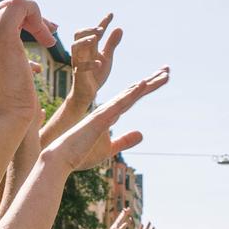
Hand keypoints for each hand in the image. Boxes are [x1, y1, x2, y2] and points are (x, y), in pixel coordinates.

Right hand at [0, 0, 54, 124]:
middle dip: (29, 15)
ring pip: (16, 5)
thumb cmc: (5, 97)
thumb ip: (3, 38)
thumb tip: (30, 19)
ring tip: (49, 41)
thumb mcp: (0, 63)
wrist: (3, 118)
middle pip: (2, 4)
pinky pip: (22, 7)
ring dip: (38, 21)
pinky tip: (48, 39)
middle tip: (49, 33)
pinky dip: (39, 18)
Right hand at [44, 70, 168, 172]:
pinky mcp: (101, 119)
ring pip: (130, 94)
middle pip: (134, 92)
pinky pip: (119, 104)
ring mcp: (105, 112)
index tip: (161, 78)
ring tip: (164, 73)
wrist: (60, 158)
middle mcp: (109, 109)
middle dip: (152, 81)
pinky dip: (131, 94)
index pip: (132, 98)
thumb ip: (125, 140)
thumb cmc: (80, 153)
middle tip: (168, 70)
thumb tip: (142, 134)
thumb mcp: (109, 148)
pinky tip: (143, 84)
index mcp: (110, 115)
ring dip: (148, 83)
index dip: (147, 88)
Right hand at [68, 14, 121, 105]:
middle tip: (102, 28)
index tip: (112, 14)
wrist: (87, 93)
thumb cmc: (95, 74)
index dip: (103, 22)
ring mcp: (79, 62)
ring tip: (95, 39)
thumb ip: (111, 44)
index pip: (95, 31)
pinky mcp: (78, 74)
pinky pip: (80, 67)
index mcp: (90, 47)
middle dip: (89, 29)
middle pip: (78, 34)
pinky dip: (89, 64)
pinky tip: (99, 63)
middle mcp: (82, 52)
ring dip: (85, 41)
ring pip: (75, 47)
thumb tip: (119, 28)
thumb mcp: (107, 57)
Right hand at [98, 212, 132, 228]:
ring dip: (124, 216)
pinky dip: (123, 226)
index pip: (118, 220)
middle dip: (124, 213)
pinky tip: (126, 222)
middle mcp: (114, 228)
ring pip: (120, 222)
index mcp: (113, 228)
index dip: (122, 215)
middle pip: (120, 219)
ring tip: (128, 211)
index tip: (125, 210)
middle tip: (128, 208)